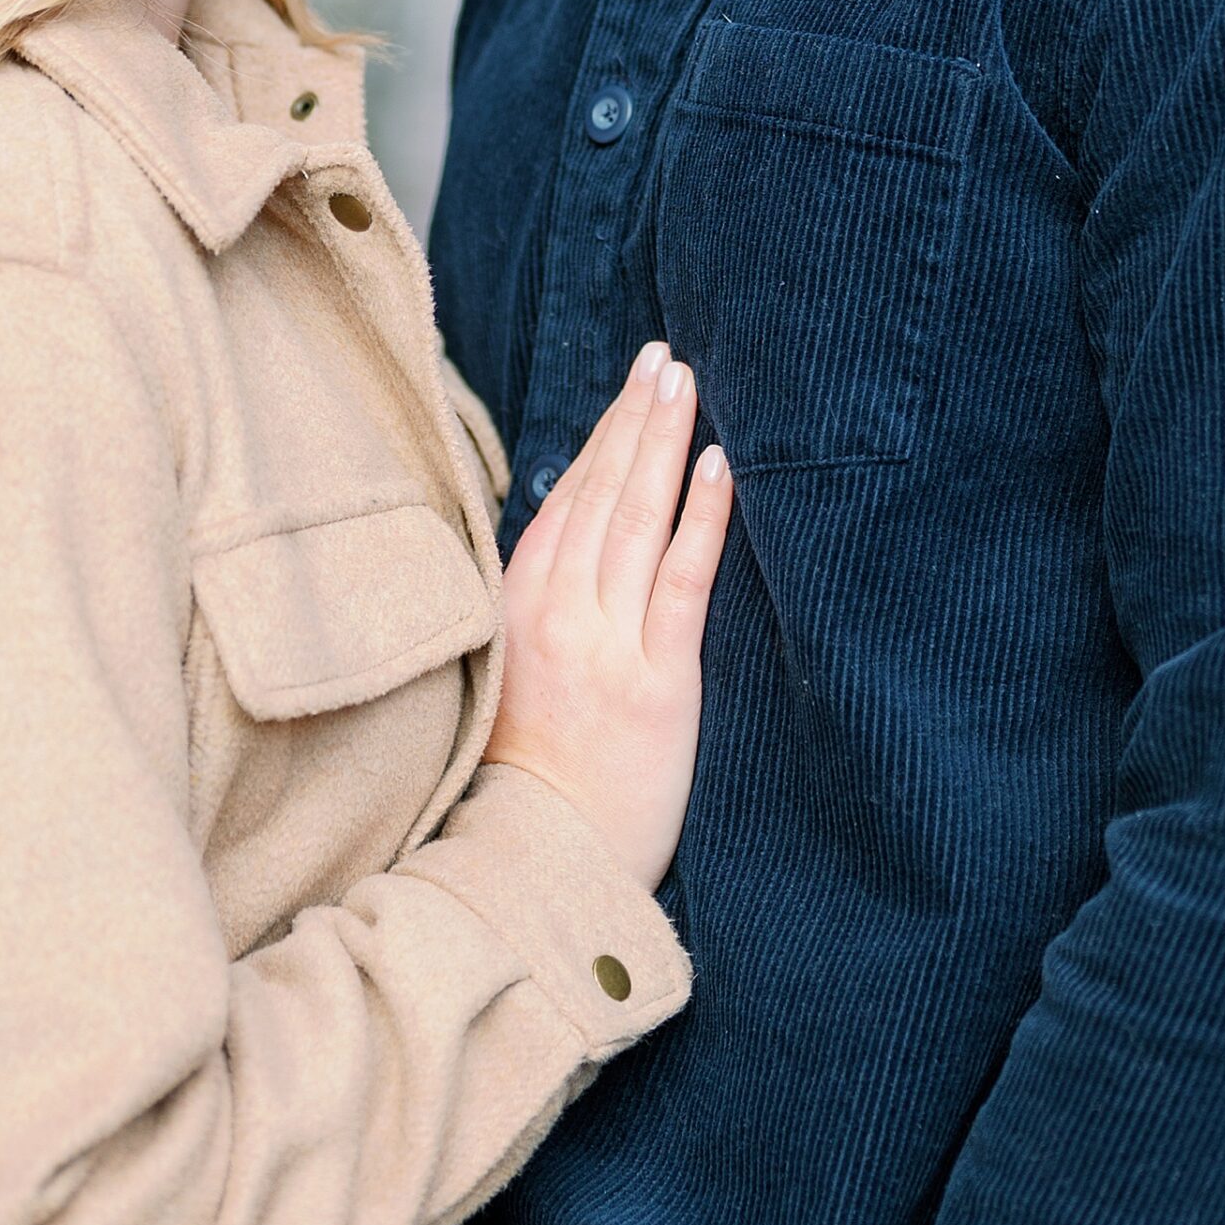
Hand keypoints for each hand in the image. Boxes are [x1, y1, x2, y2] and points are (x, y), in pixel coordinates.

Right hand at [484, 344, 732, 892]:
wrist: (535, 866)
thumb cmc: (525, 785)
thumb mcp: (508, 685)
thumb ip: (534, 617)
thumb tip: (570, 553)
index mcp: (513, 612)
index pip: (563, 503)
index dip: (601, 439)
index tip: (629, 387)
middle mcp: (553, 615)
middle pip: (599, 495)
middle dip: (634, 420)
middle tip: (664, 359)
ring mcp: (602, 644)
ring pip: (634, 520)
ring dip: (662, 444)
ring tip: (686, 384)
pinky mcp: (654, 680)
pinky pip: (679, 581)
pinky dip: (698, 518)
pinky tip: (717, 466)